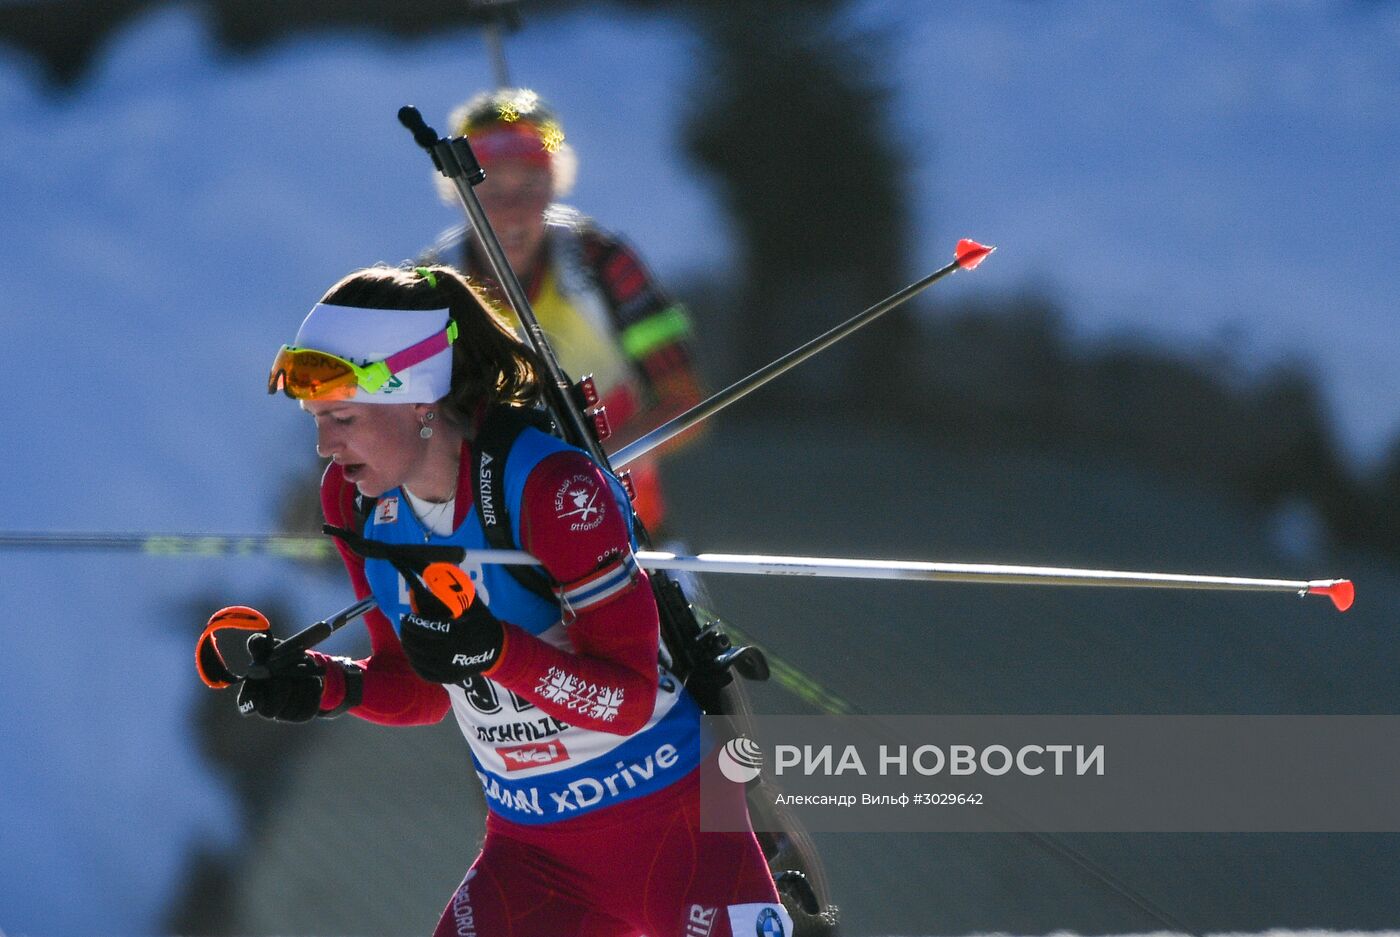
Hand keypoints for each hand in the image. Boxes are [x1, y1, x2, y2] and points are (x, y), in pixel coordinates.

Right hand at [236, 633, 324, 722]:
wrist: (304, 669)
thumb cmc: (279, 659)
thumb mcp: (269, 649)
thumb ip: (260, 645)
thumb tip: (260, 639)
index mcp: (252, 691)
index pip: (246, 703)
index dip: (249, 704)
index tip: (254, 702)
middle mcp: (265, 708)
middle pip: (271, 707)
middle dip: (283, 683)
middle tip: (291, 668)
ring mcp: (284, 715)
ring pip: (294, 702)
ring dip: (303, 680)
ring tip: (304, 669)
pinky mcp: (302, 715)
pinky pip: (311, 703)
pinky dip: (315, 687)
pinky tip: (312, 680)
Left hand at [398, 563, 505, 683]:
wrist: (496, 650)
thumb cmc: (481, 623)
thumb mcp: (471, 604)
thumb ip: (452, 592)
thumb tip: (429, 577)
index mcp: (461, 633)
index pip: (430, 629)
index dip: (415, 624)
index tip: (407, 617)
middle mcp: (454, 653)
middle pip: (420, 645)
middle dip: (407, 634)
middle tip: (405, 625)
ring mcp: (450, 668)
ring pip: (418, 659)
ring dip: (408, 646)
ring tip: (407, 636)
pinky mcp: (447, 678)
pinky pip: (423, 672)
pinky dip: (414, 661)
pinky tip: (412, 652)